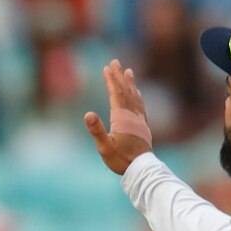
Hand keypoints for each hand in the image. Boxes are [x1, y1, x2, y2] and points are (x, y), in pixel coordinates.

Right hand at [84, 59, 153, 174]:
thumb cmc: (121, 159)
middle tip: (115, 62)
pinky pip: (140, 106)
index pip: (116, 94)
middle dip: (119, 76)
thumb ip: (96, 130)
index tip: (107, 67)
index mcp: (122, 117)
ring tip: (129, 71)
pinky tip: (137, 94)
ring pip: (135, 97)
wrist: (142, 169)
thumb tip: (87, 114)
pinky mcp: (143, 126)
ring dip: (130, 83)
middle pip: (126, 91)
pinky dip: (137, 96)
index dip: (111, 80)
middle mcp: (132, 115)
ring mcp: (139, 120)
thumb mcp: (104, 147)